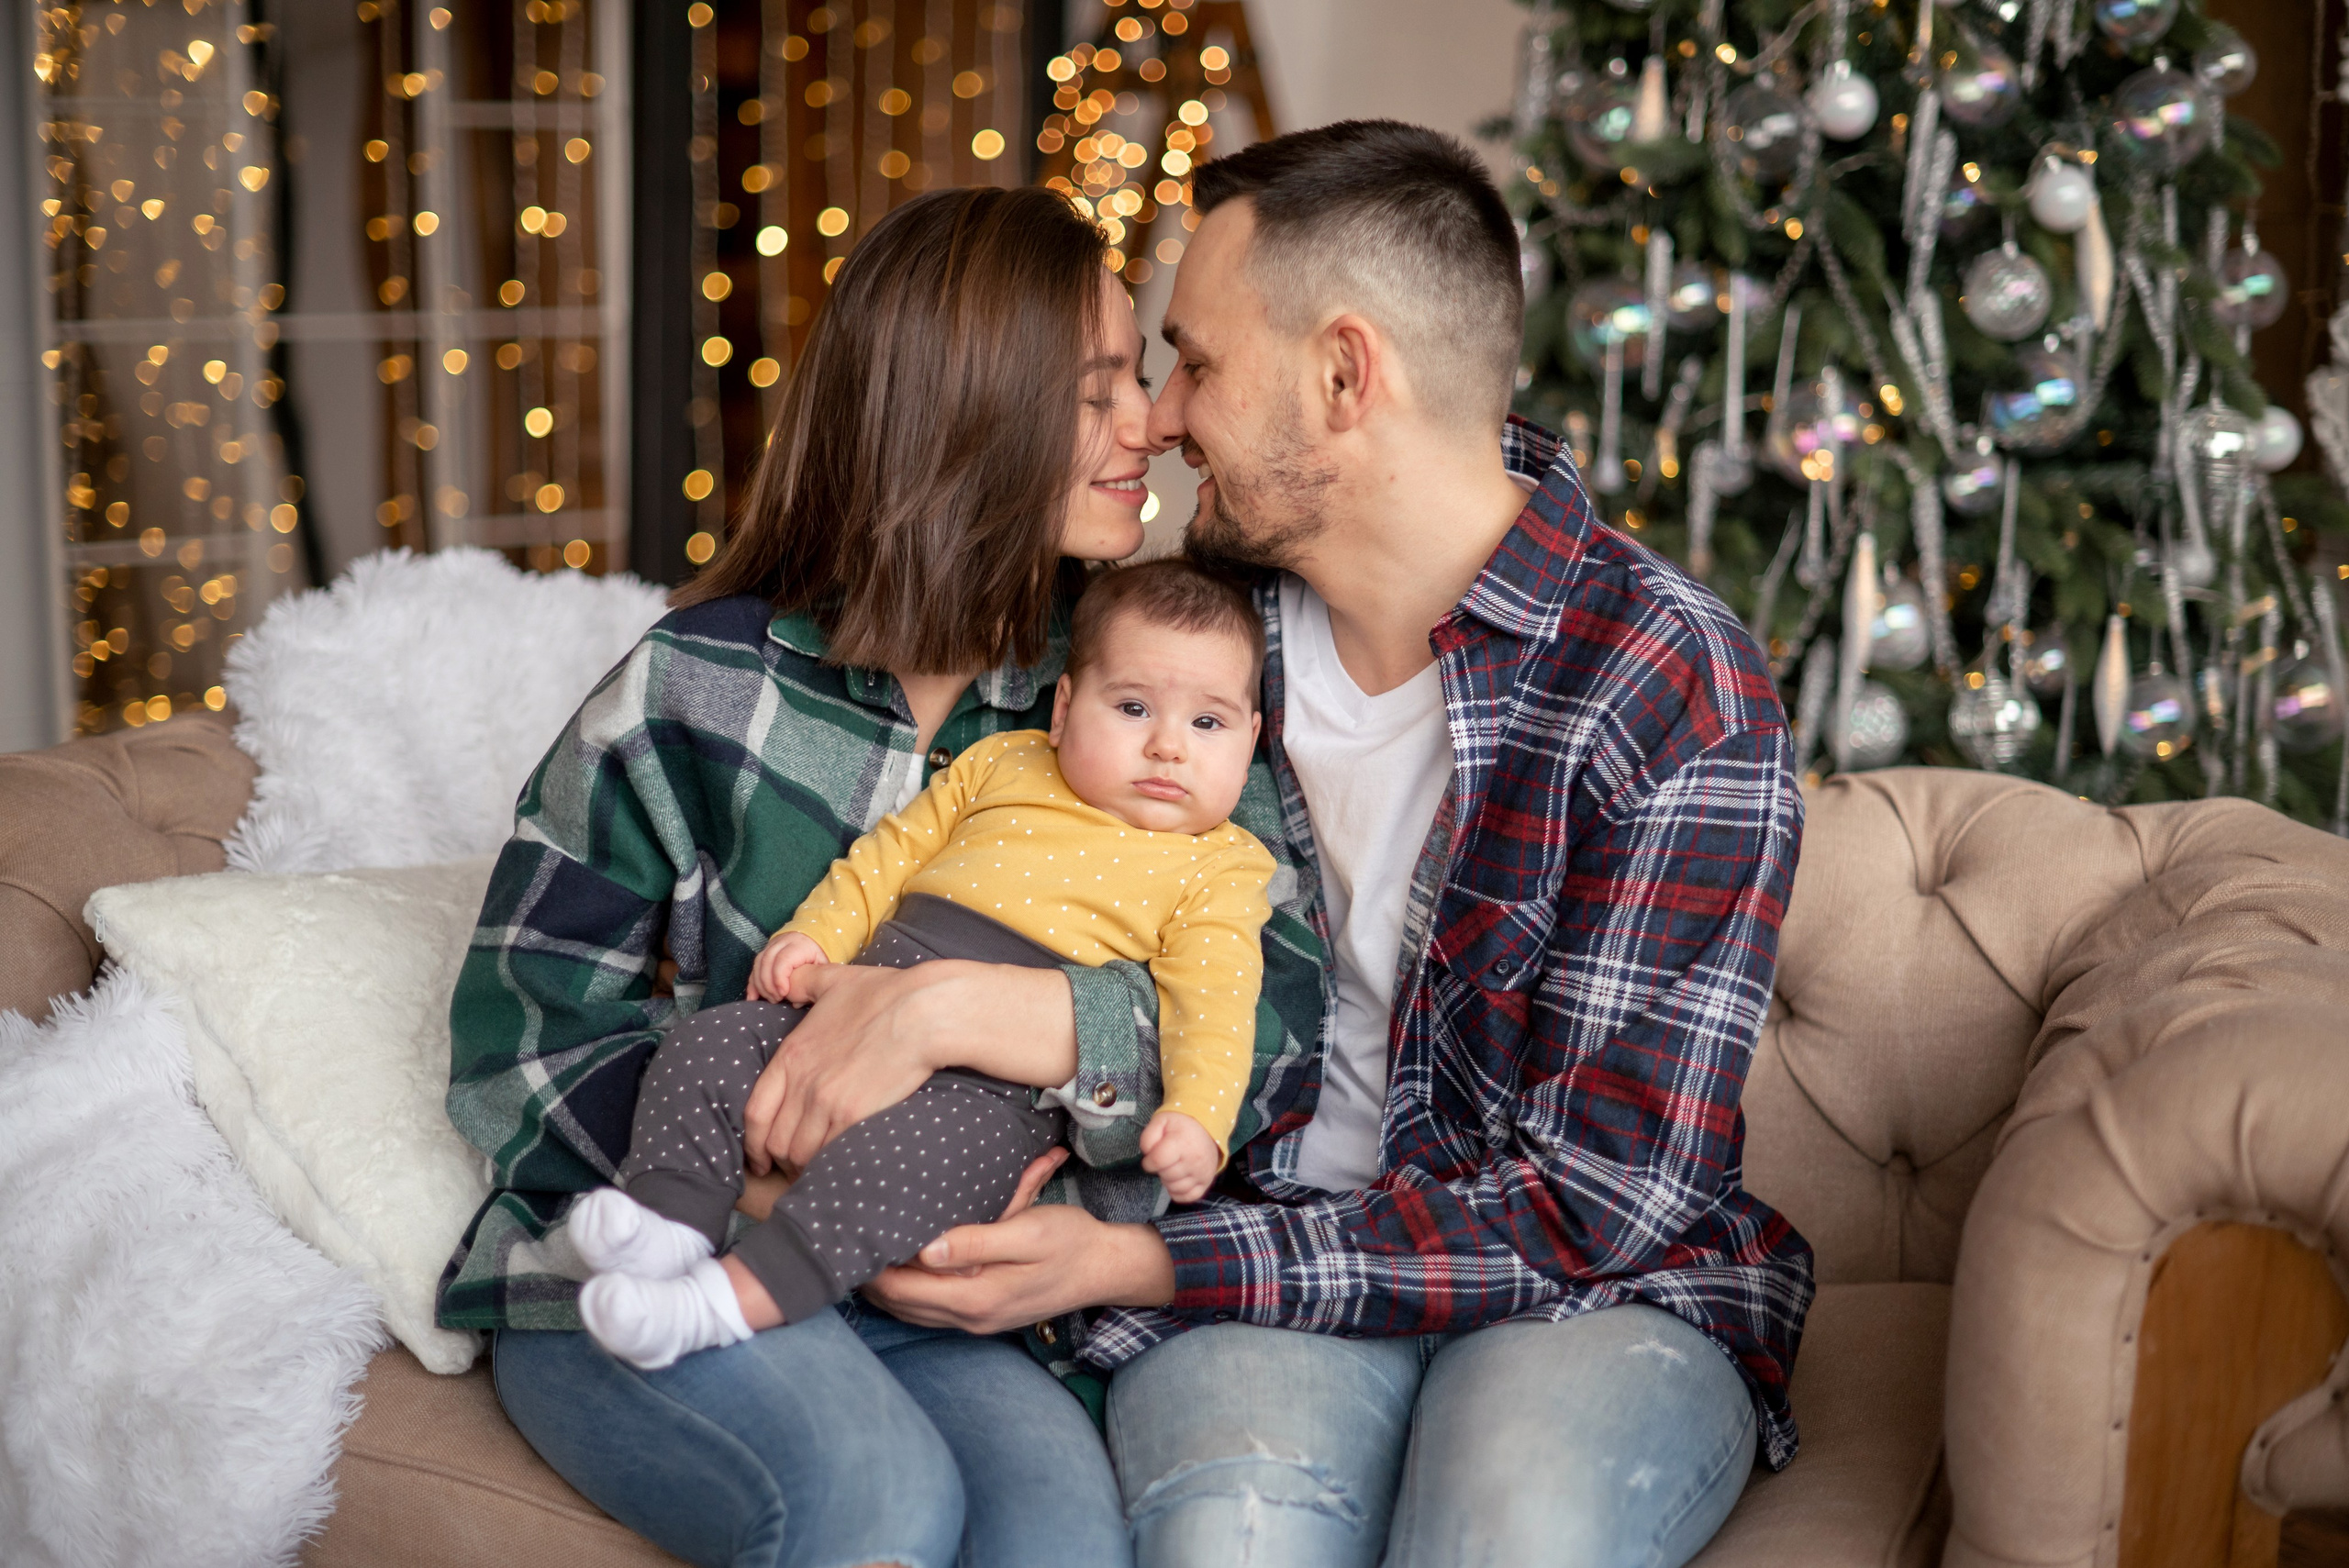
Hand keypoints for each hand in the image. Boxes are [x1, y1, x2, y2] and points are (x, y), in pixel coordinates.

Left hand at [740, 961, 950, 1176]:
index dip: (752, 1143)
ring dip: (803, 1166)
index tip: (758, 1156)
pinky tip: (836, 1165)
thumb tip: (788, 981)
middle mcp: (802, 1082)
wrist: (923, 1012)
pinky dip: (827, 1164)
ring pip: (797, 1153)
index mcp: (792, 1054)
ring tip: (813, 1170)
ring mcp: (826, 1101)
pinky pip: (827, 1153)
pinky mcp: (854, 1115)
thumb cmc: (885, 994)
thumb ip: (804, 981)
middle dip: (777, 1159)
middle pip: (774, 1140)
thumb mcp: (834, 980)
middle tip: (788, 1167)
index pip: (755, 1112)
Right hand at [749, 931, 826, 1003]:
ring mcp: (772, 945)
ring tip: (770, 1000)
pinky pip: (755, 966)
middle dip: (768, 984)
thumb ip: (813, 980)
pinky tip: (752, 997)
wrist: (814, 937)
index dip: (779, 978)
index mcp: (798, 944)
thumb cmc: (819, 956)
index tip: (783, 994)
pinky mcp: (765, 950)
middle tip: (776, 999)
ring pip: (758, 963)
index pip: (783, 959)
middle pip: (767, 961)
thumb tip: (798, 1003)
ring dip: (760, 984)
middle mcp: (783, 942)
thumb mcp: (822, 964)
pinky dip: (752, 983)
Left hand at [861, 1199, 1176, 1334]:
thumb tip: (925, 1248)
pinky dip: (906, 1291)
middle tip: (847, 1236)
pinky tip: (900, 1265)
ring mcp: (975, 1321)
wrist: (1105, 1267)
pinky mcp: (982, 1315)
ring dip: (884, 1285)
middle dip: (868, 1275)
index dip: (871, 1264)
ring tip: (865, 1248)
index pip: (900, 1289)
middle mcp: (970, 1318)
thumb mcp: (1029, 1231)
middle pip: (896, 1304)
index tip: (854, 1230)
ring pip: (908, 1310)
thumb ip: (976, 1241)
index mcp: (976, 1297)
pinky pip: (928, 1309)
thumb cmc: (1070, 1241)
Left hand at [1139, 1110, 1220, 1204]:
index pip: (1158, 1161)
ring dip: (1168, 1181)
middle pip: (1166, 1176)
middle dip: (1160, 1170)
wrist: (1206, 1128)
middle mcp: (1194, 1161)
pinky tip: (1177, 1181)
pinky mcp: (1207, 1182)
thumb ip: (1148, 1137)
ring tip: (1171, 1168)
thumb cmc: (1180, 1125)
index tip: (1150, 1159)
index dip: (1149, 1162)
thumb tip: (1147, 1155)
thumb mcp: (1161, 1121)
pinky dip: (1178, 1192)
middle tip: (1165, 1160)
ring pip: (1175, 1188)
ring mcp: (1202, 1173)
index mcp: (1182, 1143)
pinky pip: (1188, 1197)